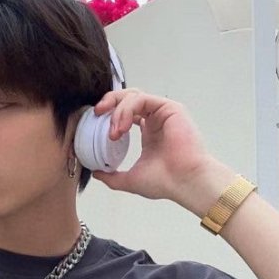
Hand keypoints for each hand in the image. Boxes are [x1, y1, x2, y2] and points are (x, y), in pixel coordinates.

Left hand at [90, 89, 224, 209]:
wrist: (183, 181)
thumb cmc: (164, 182)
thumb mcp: (130, 180)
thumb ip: (112, 176)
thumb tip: (96, 173)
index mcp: (149, 132)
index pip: (126, 113)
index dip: (109, 114)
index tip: (95, 123)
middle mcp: (155, 120)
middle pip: (128, 98)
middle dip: (110, 102)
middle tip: (97, 113)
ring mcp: (163, 112)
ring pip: (133, 96)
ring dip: (117, 111)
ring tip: (113, 132)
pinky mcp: (169, 108)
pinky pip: (142, 99)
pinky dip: (127, 110)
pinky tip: (122, 127)